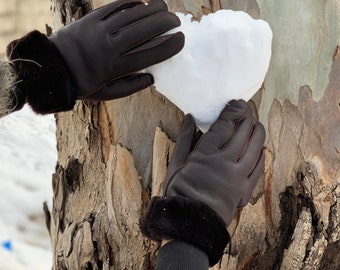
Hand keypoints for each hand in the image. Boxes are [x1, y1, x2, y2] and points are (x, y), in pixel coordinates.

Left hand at [5, 0, 183, 113]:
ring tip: (165, 7)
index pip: (151, 54)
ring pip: (133, 15)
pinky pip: (116, 7)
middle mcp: (111, 46)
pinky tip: (142, 3)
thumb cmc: (82, 84)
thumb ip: (131, 87)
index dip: (169, 46)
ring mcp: (100, 29)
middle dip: (166, 23)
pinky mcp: (92, 18)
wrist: (52, 67)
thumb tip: (152, 77)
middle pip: (145, 30)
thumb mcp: (107, 94)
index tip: (181, 40)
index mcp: (116, 67)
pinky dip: (132, 3)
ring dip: (152, 9)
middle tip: (176, 21)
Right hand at [165, 99, 264, 225]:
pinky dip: (261, 156)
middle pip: (242, 134)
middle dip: (247, 117)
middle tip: (248, 109)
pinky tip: (262, 149)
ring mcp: (237, 177)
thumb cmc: (179, 192)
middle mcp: (225, 162)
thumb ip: (184, 139)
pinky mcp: (244, 190)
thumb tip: (190, 118)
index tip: (236, 102)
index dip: (232, 111)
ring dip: (257, 133)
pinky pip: (258, 169)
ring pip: (254, 149)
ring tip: (257, 124)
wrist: (190, 223)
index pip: (224, 126)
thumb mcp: (176, 164)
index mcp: (206, 154)